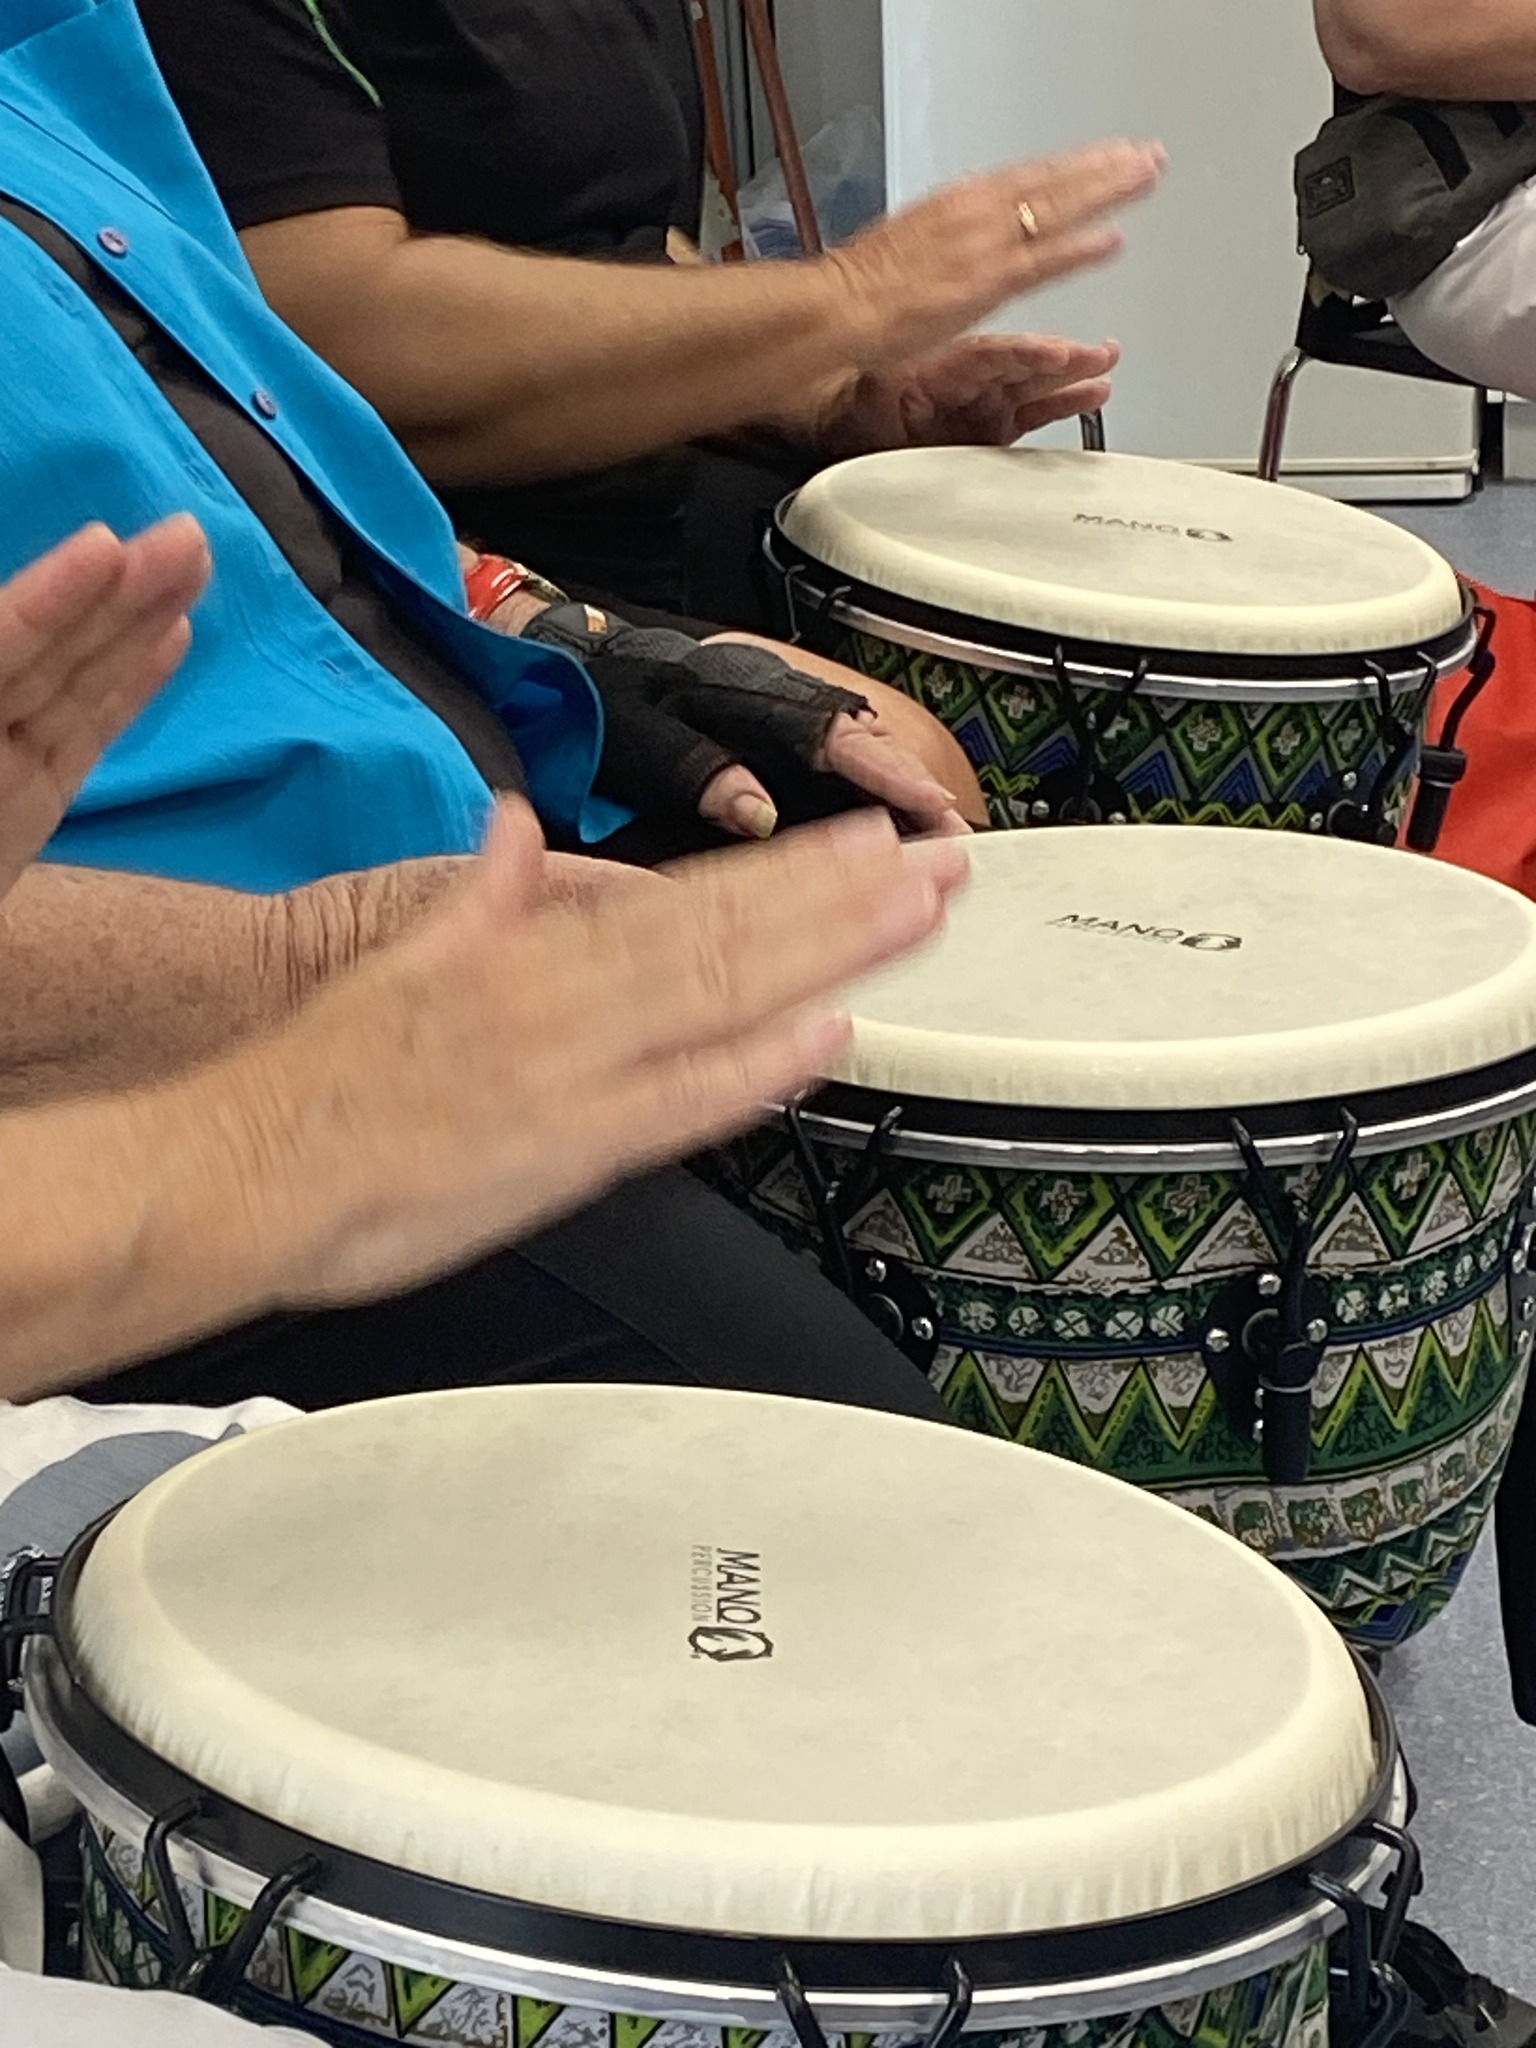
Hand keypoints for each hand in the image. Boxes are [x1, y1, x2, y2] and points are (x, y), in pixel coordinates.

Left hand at [0, 517, 208, 897]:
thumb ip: (9, 682)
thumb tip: (19, 652)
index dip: (49, 604)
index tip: (106, 548)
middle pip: (46, 655)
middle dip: (116, 596)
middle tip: (189, 536)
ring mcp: (0, 769)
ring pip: (75, 686)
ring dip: (137, 624)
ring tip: (194, 565)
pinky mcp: (26, 805)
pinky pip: (85, 736)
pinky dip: (129, 689)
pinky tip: (172, 642)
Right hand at [248, 801, 970, 1304]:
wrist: (244, 1172)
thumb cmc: (314, 1079)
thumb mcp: (396, 951)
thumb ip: (476, 893)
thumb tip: (512, 832)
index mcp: (528, 954)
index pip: (686, 899)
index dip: (786, 872)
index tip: (860, 846)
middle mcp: (563, 1003)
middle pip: (730, 937)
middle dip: (842, 899)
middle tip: (933, 866)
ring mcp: (571, 1075)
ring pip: (721, 997)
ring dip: (827, 955)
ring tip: (911, 919)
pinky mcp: (561, 1153)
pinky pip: (677, 1105)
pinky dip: (755, 1069)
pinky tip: (825, 1038)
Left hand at [525, 604, 963, 838]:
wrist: (573, 654)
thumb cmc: (598, 696)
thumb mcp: (636, 735)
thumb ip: (698, 771)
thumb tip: (756, 809)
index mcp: (743, 691)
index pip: (831, 735)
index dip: (886, 774)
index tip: (928, 805)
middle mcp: (771, 693)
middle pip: (861, 739)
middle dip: (914, 786)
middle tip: (956, 835)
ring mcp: (775, 707)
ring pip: (855, 745)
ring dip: (900, 787)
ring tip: (943, 832)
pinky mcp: (770, 728)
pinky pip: (833, 756)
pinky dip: (871, 785)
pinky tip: (895, 817)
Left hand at [812, 333, 1120, 459]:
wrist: (844, 423)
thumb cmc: (854, 403)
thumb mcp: (866, 389)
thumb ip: (885, 382)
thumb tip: (877, 378)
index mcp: (942, 363)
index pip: (991, 354)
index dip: (1023, 354)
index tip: (1054, 352)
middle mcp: (970, 379)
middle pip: (1024, 364)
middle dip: (1064, 358)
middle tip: (1098, 353)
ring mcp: (984, 402)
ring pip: (1036, 384)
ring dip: (1073, 374)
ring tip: (1104, 366)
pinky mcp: (993, 427)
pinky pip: (1035, 412)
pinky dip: (1065, 402)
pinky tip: (1093, 393)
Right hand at [822, 141, 1162, 376]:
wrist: (836, 309)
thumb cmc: (858, 289)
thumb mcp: (906, 248)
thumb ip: (944, 242)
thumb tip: (958, 244)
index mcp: (955, 203)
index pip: (1026, 176)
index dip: (1070, 166)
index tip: (1105, 156)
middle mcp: (973, 213)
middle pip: (1051, 181)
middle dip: (1102, 167)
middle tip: (1145, 156)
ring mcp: (982, 246)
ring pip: (1056, 208)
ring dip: (1104, 191)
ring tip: (1144, 178)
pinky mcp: (984, 283)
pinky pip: (1042, 261)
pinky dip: (1078, 248)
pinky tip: (1110, 240)